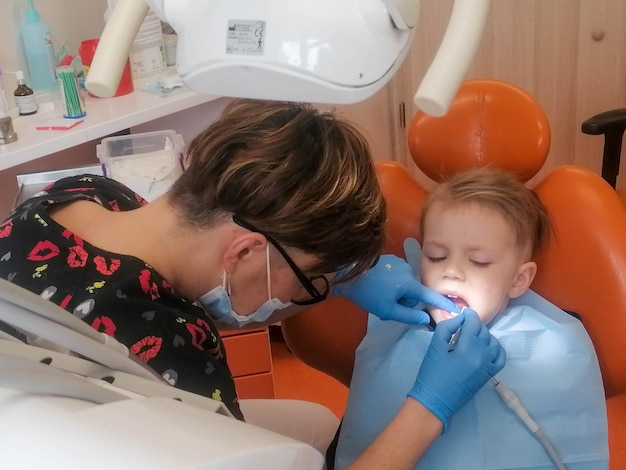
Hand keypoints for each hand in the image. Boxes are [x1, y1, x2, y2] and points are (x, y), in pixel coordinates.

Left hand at [332, 254, 458, 324]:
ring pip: (406, 283)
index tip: (456, 308)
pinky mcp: (389, 259)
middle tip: (390, 307)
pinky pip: (398, 275)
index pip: (430, 296)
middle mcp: (408, 270)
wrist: (348, 273)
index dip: (443, 303)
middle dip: (406, 300)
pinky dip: (392, 282)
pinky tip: (379, 285)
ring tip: (381, 296)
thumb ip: (408, 316)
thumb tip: (426, 319)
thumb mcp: (388, 310)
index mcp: (410, 283)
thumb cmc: (369, 294)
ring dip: (398, 292)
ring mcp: (398, 263)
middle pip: (415, 291)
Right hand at [407, 309, 505, 429]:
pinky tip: (484, 347)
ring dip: (483, 335)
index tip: (462, 313)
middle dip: (473, 325)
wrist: (436, 401)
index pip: (474, 323)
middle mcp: (483, 356)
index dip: (468, 315)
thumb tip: (460, 318)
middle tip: (461, 327)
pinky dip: (495, 348)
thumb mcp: (434, 348)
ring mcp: (488, 366)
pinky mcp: (489, 374)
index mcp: (468, 348)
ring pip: (493, 341)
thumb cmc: (432, 374)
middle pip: (484, 331)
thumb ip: (446, 328)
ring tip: (470, 337)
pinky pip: (500, 357)